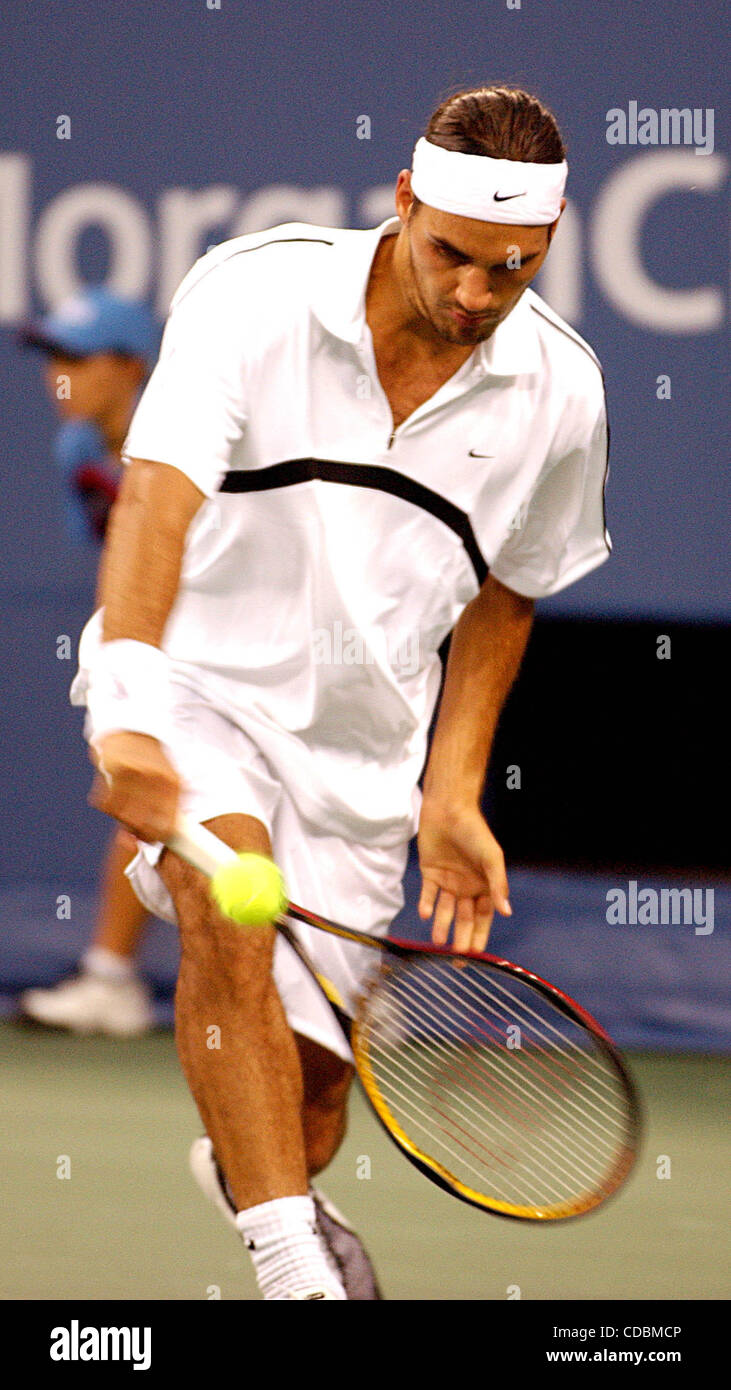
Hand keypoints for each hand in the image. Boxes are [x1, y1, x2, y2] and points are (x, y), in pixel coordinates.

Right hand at [90, 731, 181, 843]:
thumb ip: (166, 807)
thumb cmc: (151, 759)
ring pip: (121, 815)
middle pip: (141, 824)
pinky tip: (113, 792)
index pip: (165, 824)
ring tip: (124, 805)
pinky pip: (105, 802)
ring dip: (120, 815)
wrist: (133, 728)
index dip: (155, 837)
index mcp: (172, 783)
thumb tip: (155, 837)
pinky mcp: (113, 769)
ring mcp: (133, 773)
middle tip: (132, 824)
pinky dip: (107, 803)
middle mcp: (154, 778)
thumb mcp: (168, 779)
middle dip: (135, 828)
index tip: (149, 838)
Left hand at [417, 801, 510, 952]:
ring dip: (442, 925)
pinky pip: (428, 895)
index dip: (480, 934)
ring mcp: (448, 881)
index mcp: (484, 885)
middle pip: (464, 918)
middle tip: (458, 955)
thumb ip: (498, 885)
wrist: (449, 810)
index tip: (476, 952)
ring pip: (445, 910)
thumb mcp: (491, 858)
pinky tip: (426, 915)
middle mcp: (466, 887)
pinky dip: (427, 905)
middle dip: (461, 935)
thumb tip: (506, 911)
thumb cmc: (475, 831)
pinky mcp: (429, 873)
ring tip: (438, 941)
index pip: (483, 916)